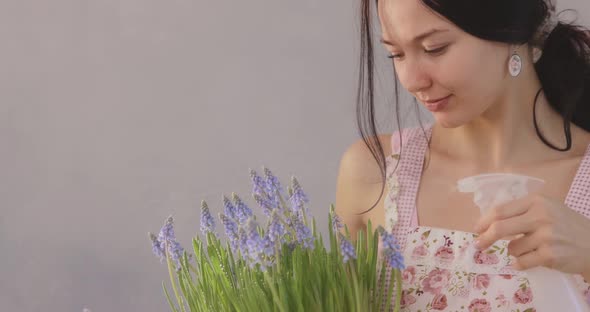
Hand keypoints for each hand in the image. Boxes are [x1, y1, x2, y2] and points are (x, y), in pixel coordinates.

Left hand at [473, 194, 589, 275]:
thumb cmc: (566, 225)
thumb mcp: (547, 209)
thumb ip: (522, 211)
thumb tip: (488, 222)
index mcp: (536, 201)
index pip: (501, 210)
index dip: (484, 220)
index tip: (477, 228)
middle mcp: (540, 216)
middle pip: (500, 227)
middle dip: (484, 238)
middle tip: (478, 245)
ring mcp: (545, 236)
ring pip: (512, 248)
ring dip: (515, 251)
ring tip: (531, 249)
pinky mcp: (549, 255)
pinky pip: (522, 262)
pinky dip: (520, 264)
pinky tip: (529, 260)